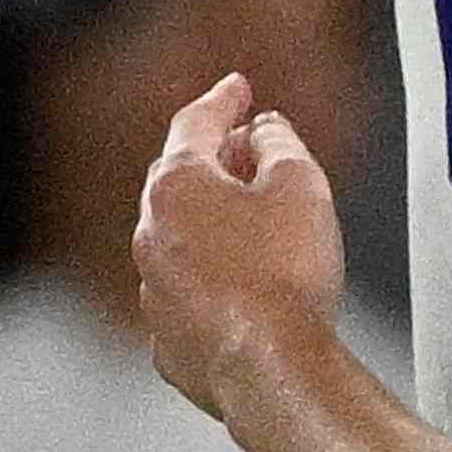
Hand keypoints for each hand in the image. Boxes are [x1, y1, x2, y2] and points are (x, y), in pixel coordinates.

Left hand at [134, 71, 343, 413]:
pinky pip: (188, 288)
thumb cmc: (286, 273)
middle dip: (217, 158)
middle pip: (180, 178)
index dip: (223, 99)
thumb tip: (266, 131)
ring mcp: (152, 289)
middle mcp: (150, 234)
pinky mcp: (167, 336)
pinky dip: (214, 273)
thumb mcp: (301, 184)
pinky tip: (251, 280)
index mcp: (177, 188)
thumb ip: (279, 143)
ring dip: (216, 219)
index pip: (196, 123)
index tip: (238, 86)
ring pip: (181, 236)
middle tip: (252, 145)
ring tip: (262, 217)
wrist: (271, 365)